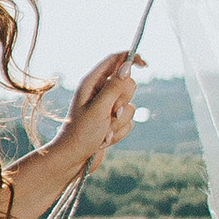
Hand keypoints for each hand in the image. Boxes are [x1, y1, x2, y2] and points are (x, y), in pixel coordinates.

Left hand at [62, 48, 139, 167]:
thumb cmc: (81, 133)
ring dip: (120, 121)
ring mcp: (106, 108)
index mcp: (92, 83)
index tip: (145, 65)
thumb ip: (114, 87)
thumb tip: (127, 66)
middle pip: (127, 84)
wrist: (74, 160)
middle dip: (124, 100)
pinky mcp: (111, 123)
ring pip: (130, 106)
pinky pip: (128, 122)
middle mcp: (99, 93)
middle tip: (111, 113)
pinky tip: (105, 139)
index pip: (114, 61)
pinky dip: (119, 132)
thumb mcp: (99, 108)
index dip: (130, 59)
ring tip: (104, 131)